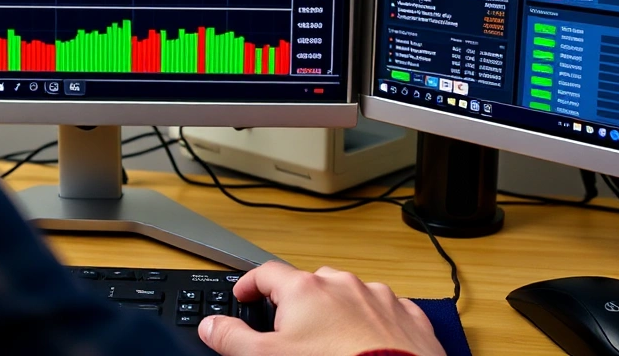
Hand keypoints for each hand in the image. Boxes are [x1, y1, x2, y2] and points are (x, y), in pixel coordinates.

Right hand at [198, 262, 445, 355]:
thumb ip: (234, 338)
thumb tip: (212, 326)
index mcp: (304, 288)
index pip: (266, 273)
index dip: (250, 284)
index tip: (243, 295)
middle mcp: (342, 283)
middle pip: (308, 283)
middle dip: (296, 301)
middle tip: (289, 329)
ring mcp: (378, 297)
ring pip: (349, 295)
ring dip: (337, 310)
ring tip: (331, 340)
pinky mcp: (406, 316)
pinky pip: (384, 311)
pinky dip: (373, 322)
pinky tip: (368, 343)